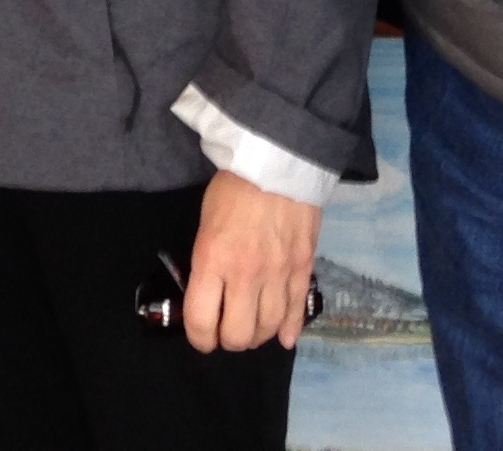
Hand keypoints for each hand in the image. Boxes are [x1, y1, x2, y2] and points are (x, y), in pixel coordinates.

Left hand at [185, 170, 319, 353]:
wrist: (278, 161)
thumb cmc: (232, 188)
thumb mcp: (205, 223)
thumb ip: (208, 262)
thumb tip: (212, 294)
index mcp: (213, 259)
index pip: (202, 320)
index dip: (199, 338)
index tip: (200, 337)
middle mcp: (245, 274)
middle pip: (238, 334)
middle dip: (228, 340)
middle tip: (226, 331)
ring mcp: (278, 274)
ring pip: (269, 328)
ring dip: (258, 336)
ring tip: (251, 329)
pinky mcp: (303, 268)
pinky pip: (297, 311)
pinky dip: (290, 330)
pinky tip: (284, 336)